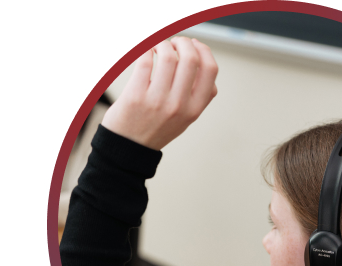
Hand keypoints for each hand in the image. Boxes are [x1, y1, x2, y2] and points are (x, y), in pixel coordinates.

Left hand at [101, 37, 217, 149]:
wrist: (130, 147)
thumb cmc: (157, 128)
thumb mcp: (186, 118)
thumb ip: (198, 96)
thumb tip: (204, 64)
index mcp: (194, 109)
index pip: (210, 70)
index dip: (204, 50)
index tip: (194, 44)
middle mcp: (179, 105)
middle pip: (191, 58)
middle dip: (183, 42)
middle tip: (174, 43)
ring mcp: (157, 100)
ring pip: (168, 56)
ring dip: (163, 44)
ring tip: (158, 47)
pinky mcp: (136, 95)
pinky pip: (144, 61)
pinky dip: (145, 49)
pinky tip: (145, 51)